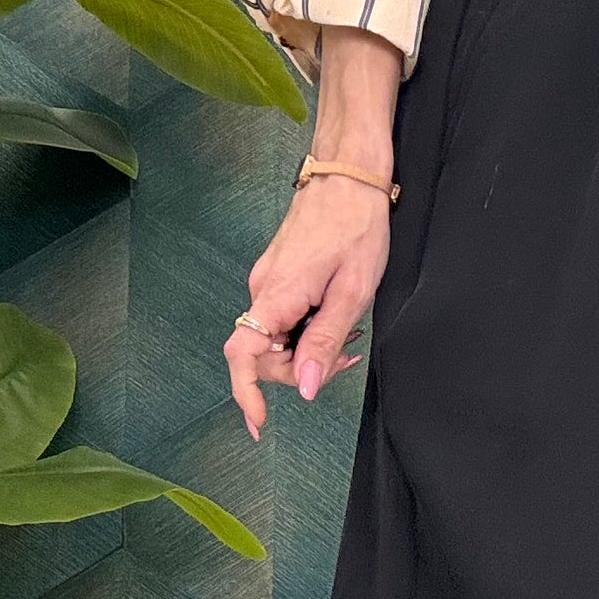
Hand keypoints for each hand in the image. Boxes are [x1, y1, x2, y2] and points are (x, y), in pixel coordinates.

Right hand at [224, 25, 403, 439]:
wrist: (349, 175)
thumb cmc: (356, 226)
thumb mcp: (352, 292)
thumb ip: (324, 341)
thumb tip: (306, 388)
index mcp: (276, 296)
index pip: (242, 356)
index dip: (246, 393)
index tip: (259, 423)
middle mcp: (261, 290)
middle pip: (264, 355)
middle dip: (303, 369)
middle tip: (347, 355)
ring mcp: (266, 281)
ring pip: (277, 337)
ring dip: (309, 348)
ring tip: (349, 334)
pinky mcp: (277, 275)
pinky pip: (282, 317)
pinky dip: (307, 328)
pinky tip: (337, 315)